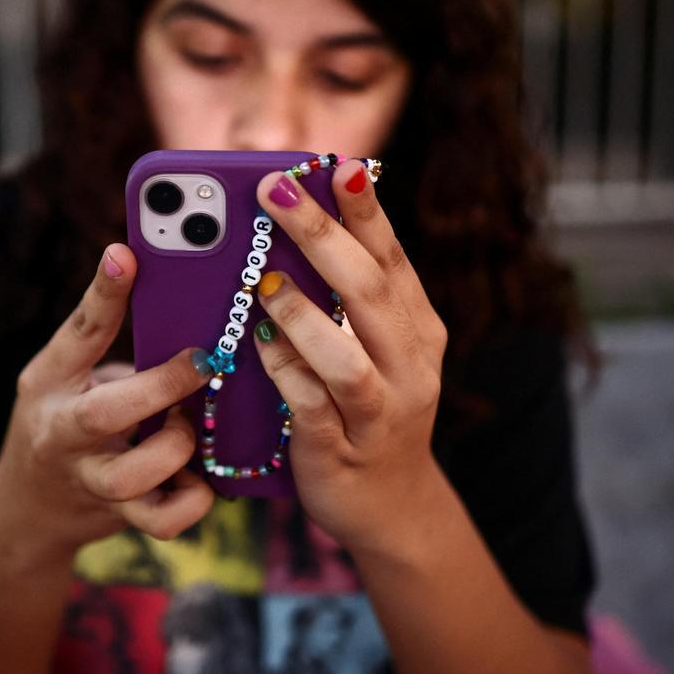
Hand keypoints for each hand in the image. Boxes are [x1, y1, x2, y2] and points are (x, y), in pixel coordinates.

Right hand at [0, 244, 215, 558]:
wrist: (32, 506)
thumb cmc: (64, 417)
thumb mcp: (67, 371)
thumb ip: (105, 335)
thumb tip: (166, 281)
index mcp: (51, 383)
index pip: (76, 332)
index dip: (103, 293)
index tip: (126, 254)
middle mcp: (64, 434)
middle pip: (104, 415)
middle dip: (163, 386)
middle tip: (205, 360)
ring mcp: (92, 481)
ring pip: (137, 476)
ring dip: (177, 449)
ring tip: (186, 425)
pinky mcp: (122, 517)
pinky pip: (166, 519)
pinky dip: (194, 499)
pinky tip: (197, 474)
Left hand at [250, 164, 447, 553]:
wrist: (389, 506)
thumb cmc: (366, 411)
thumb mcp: (373, 350)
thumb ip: (347, 300)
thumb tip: (293, 231)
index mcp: (417, 330)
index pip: (391, 260)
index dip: (365, 213)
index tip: (338, 167)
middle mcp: (409, 366)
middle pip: (369, 292)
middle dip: (321, 236)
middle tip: (273, 190)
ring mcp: (380, 413)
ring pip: (346, 358)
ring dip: (302, 315)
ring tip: (262, 282)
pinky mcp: (341, 451)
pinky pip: (312, 408)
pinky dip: (285, 374)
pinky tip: (257, 346)